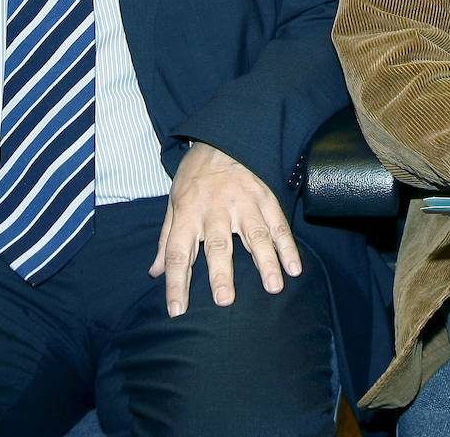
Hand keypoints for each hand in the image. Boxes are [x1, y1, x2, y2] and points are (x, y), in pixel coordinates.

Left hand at [149, 142, 300, 316]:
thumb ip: (165, 239)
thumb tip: (155, 272)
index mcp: (187, 214)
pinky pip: (278, 224)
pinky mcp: (264, 198)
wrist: (221, 139)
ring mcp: (243, 204)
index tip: (177, 311)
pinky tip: (294, 267)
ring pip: (255, 236)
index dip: (176, 283)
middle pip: (218, 246)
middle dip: (221, 273)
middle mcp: (214, 211)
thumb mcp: (173, 203)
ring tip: (274, 287)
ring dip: (265, 262)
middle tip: (225, 300)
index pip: (177, 253)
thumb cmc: (194, 177)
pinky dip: (287, 246)